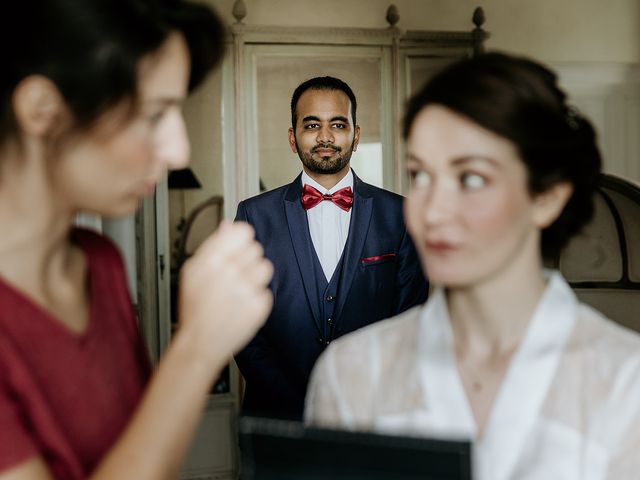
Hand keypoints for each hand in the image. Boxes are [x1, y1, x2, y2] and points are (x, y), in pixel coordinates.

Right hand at [177, 221, 272, 364]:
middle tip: (235, 274)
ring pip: (266, 267)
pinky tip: (242, 305)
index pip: (243, 232)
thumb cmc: (196, 307)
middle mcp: (229, 271)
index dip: (242, 239)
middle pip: (256, 248)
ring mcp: (246, 289)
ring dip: (256, 276)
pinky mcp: (258, 305)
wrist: (200, 342)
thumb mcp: (193, 271)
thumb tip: (228, 225)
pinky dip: (257, 297)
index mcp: (211, 260)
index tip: (239, 247)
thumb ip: (213, 245)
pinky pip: (267, 290)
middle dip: (247, 259)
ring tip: (241, 289)